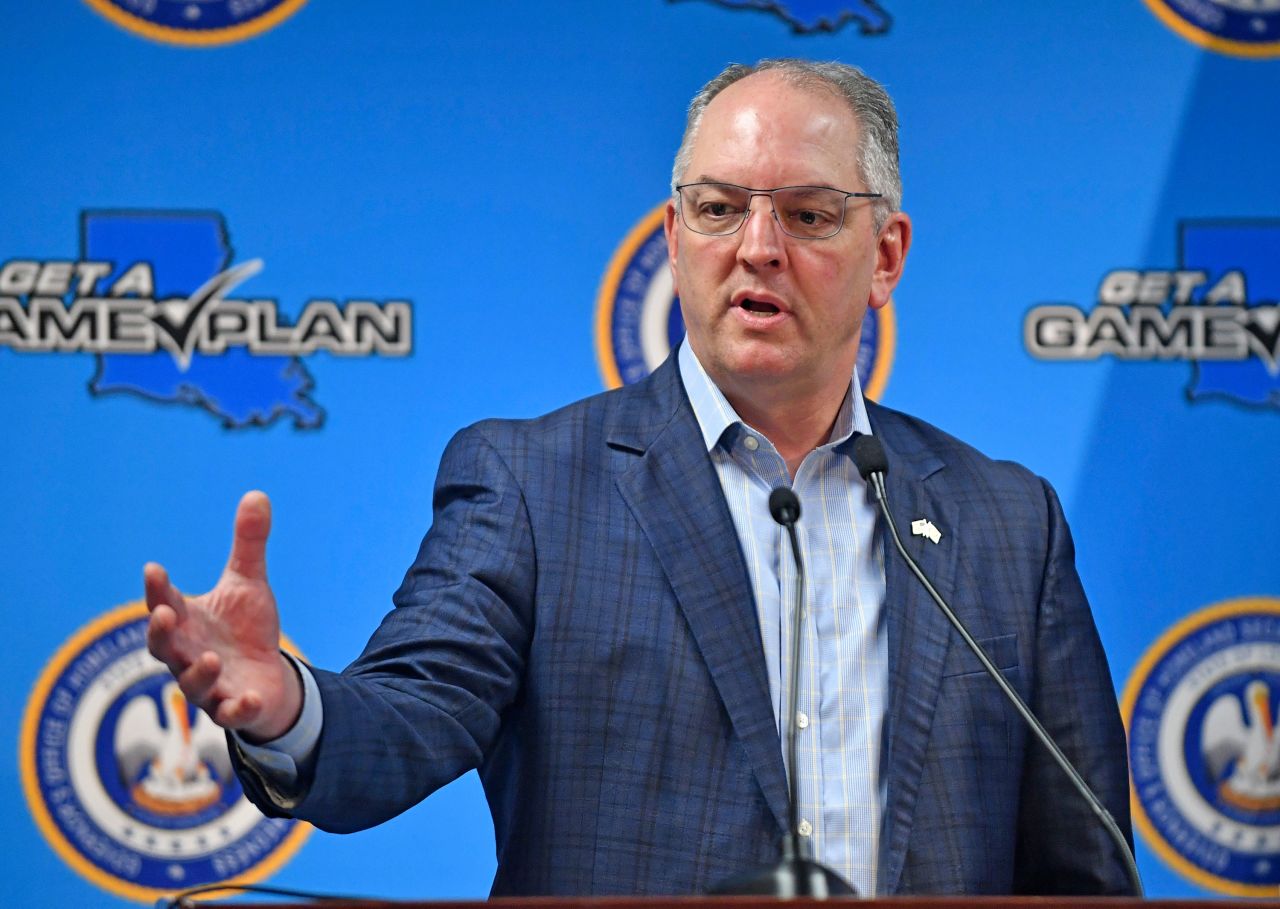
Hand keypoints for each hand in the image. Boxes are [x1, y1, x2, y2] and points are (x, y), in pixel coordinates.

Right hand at [144, 490, 302, 741]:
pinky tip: (250, 698)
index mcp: (187, 622)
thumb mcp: (248, 583)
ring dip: (198, 673)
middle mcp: (188, 654)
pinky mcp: (233, 707)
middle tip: (163, 615)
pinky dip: (238, 708)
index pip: (163, 602)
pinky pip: (230, 713)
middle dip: (159, 632)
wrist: (267, 676)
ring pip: (192, 686)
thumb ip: (248, 544)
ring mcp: (209, 685)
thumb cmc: (245, 630)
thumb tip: (257, 493)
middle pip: (162, 647)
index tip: (154, 568)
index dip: (157, 589)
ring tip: (211, 658)